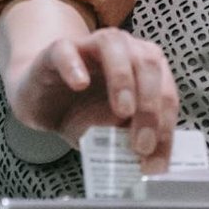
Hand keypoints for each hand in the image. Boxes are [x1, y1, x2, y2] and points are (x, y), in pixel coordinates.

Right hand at [4, 26, 179, 172]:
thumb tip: (147, 160)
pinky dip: (75, 65)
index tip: (155, 162)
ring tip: (123, 112)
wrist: (42, 101)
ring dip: (123, 79)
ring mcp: (90, 46)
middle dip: (150, 107)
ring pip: (113, 45)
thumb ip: (128, 139)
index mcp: (146, 69)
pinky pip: (67, 50)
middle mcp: (124, 49)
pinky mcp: (58, 50)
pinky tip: (80, 84)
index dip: (165, 127)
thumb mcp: (109, 134)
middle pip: (148, 65)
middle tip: (143, 144)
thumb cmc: (81, 113)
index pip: (166, 93)